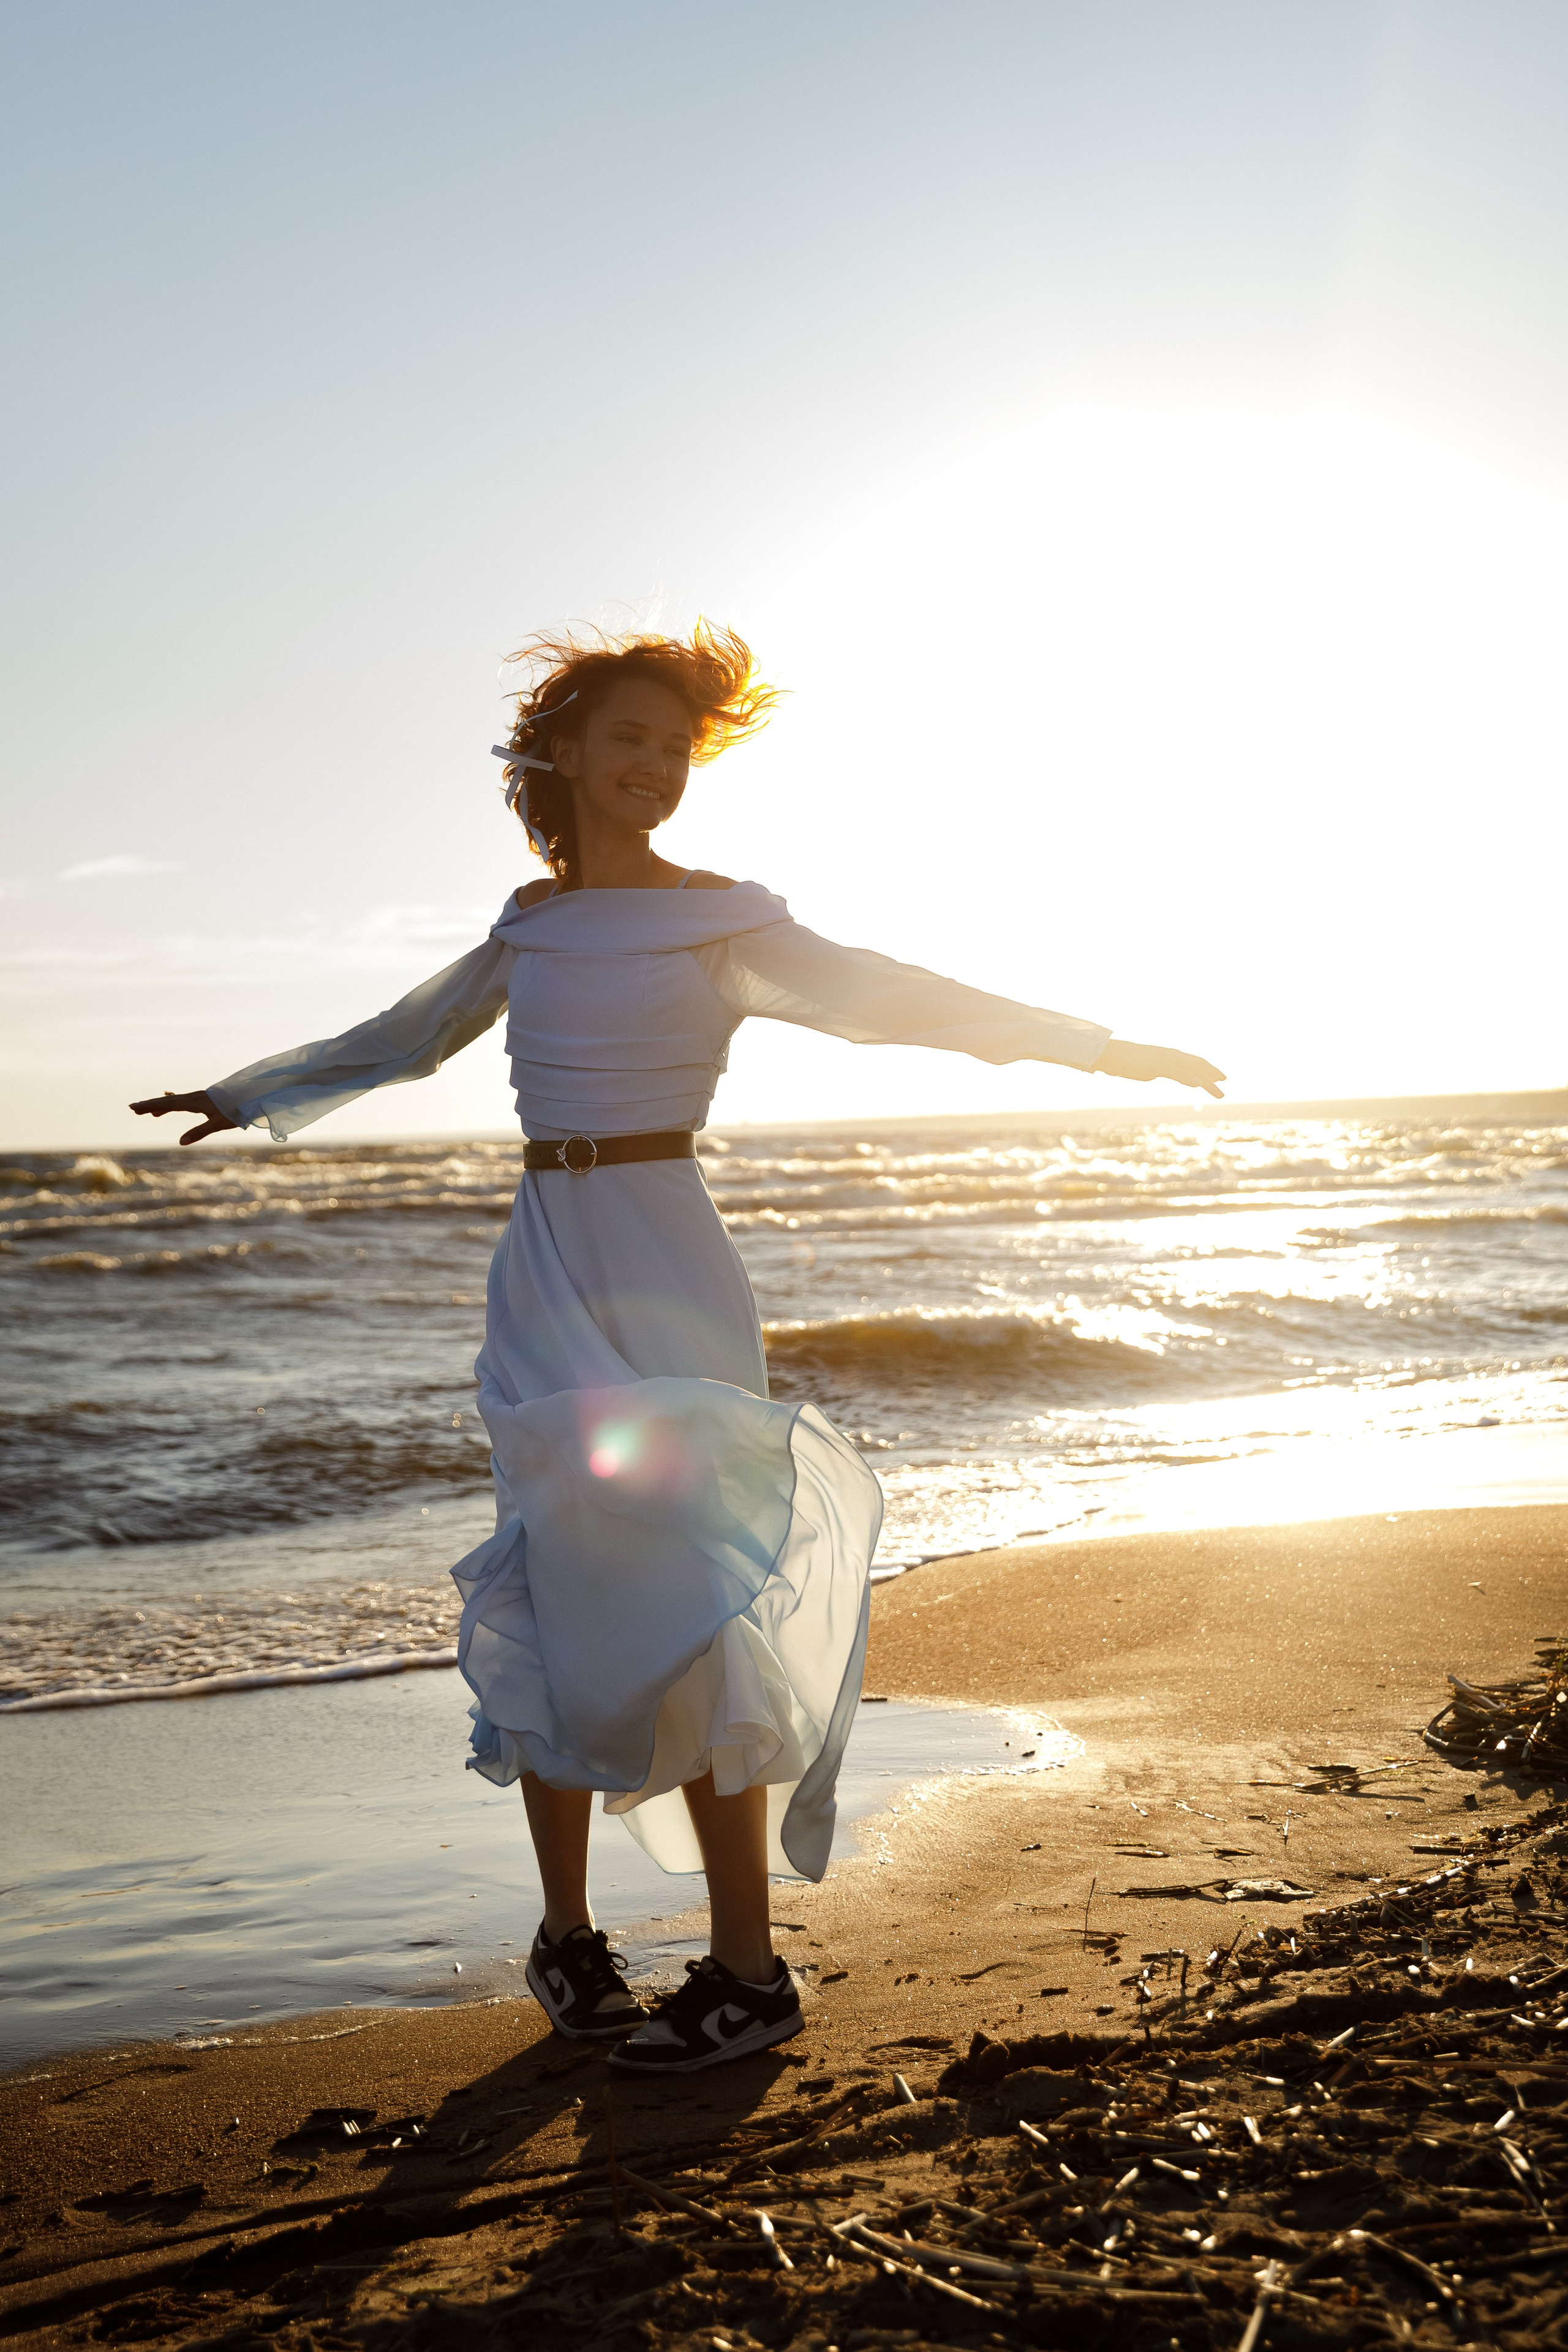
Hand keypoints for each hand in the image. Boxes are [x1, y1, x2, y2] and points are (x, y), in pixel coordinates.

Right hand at [129, 1090, 239, 1145]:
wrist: (251, 1096)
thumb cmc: (237, 1110)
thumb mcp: (218, 1124)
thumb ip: (199, 1132)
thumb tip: (180, 1142)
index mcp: (195, 1102)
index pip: (168, 1105)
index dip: (150, 1106)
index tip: (135, 1107)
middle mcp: (194, 1097)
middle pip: (168, 1101)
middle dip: (150, 1104)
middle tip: (132, 1108)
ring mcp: (199, 1097)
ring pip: (174, 1101)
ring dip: (160, 1105)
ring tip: (148, 1112)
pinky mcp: (204, 1099)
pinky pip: (182, 1101)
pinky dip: (172, 1105)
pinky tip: (168, 1108)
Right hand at [1093, 1039, 1225, 1098]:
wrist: (1109, 1054)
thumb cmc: (1123, 1060)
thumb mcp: (1141, 1067)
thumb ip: (1150, 1070)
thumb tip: (1152, 1074)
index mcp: (1167, 1055)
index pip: (1192, 1061)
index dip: (1206, 1068)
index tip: (1218, 1077)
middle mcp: (1169, 1054)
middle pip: (1196, 1063)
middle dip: (1212, 1073)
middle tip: (1225, 1082)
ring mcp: (1164, 1059)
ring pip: (1191, 1069)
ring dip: (1207, 1081)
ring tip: (1219, 1091)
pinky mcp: (1156, 1065)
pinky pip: (1176, 1072)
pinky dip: (1188, 1077)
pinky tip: (1198, 1084)